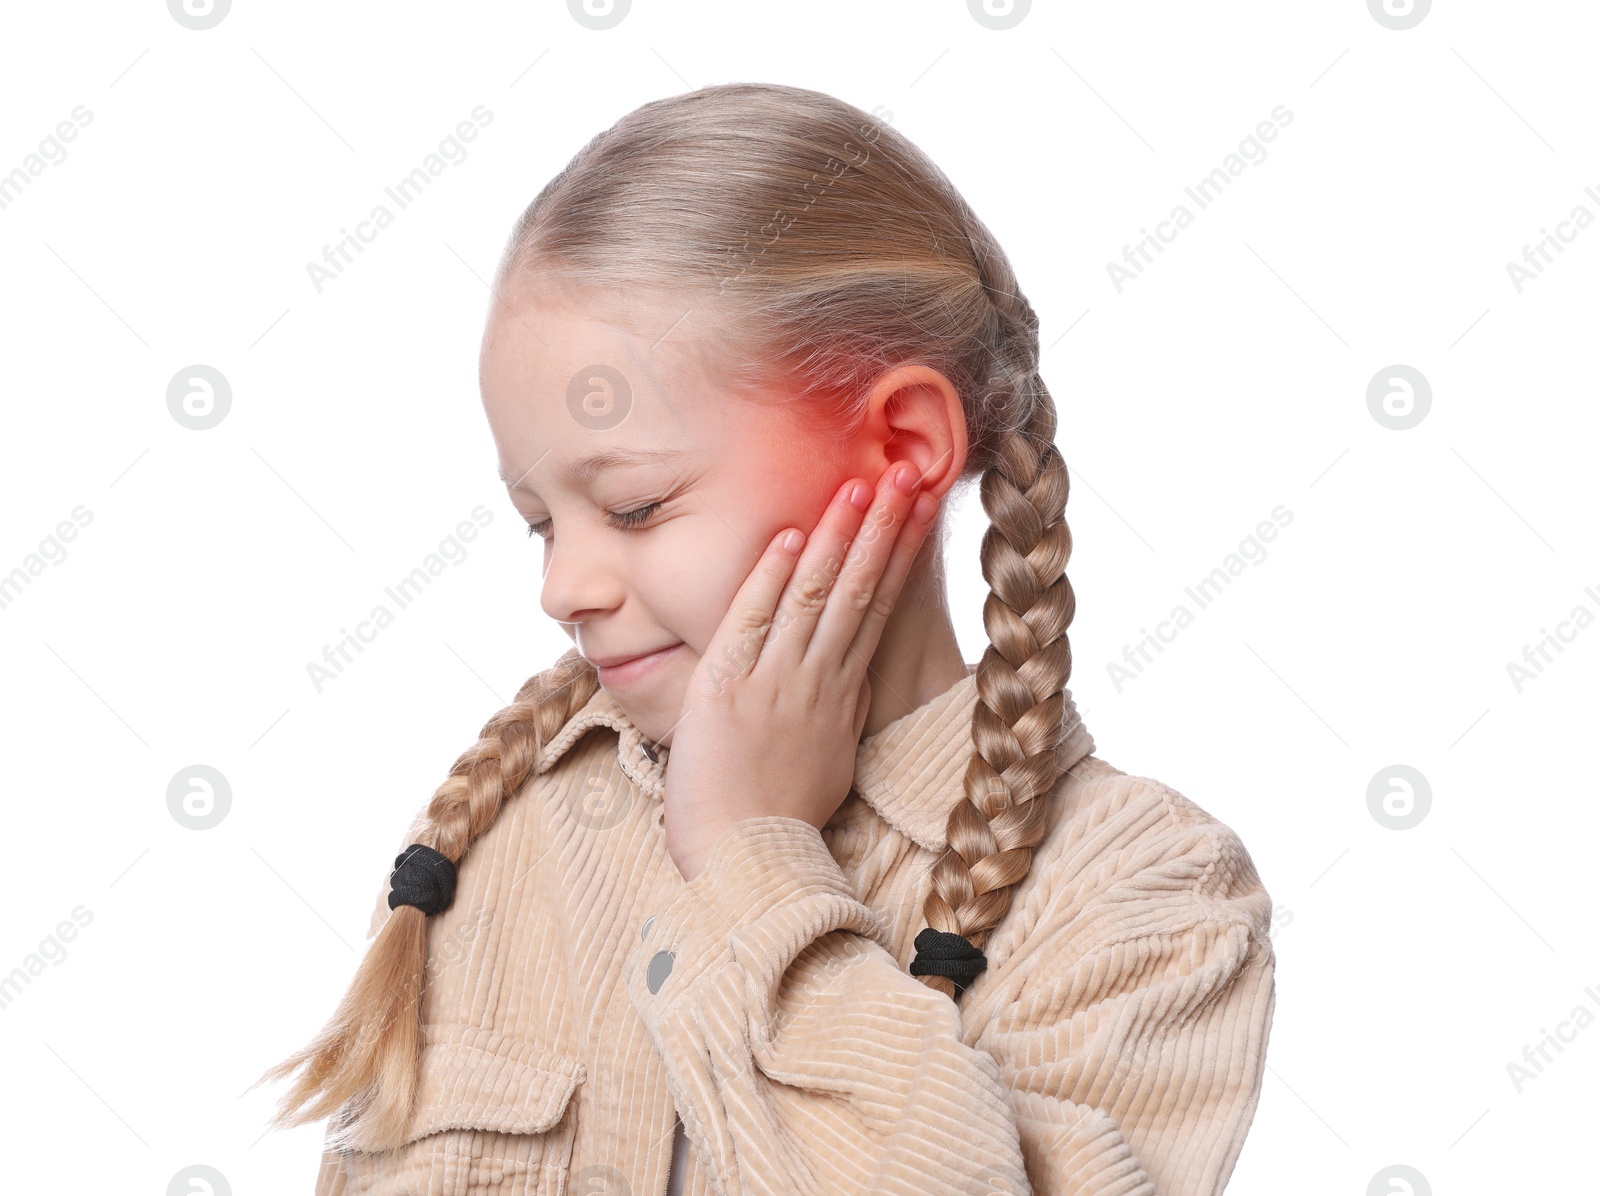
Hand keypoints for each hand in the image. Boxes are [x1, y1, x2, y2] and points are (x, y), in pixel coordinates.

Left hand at [661, 463, 939, 880]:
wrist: (743, 860)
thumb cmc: (777, 819)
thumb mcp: (828, 762)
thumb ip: (841, 714)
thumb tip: (856, 681)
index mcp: (842, 696)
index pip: (877, 609)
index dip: (898, 554)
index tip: (918, 509)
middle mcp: (817, 681)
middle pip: (857, 591)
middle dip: (883, 529)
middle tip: (907, 474)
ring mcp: (774, 681)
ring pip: (813, 597)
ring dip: (836, 538)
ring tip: (859, 487)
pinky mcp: (726, 687)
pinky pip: (751, 621)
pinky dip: (769, 578)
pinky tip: (788, 537)